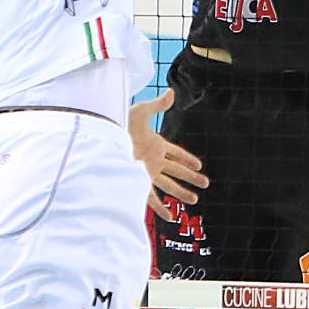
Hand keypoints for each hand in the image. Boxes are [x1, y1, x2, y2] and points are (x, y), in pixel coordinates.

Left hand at [129, 88, 208, 217]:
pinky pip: (152, 199)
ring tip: (194, 200)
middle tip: (206, 183)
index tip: (200, 165)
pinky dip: (161, 208)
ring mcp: (145, 173)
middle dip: (191, 177)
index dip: (187, 159)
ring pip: (168, 185)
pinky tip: (169, 216)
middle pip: (176, 171)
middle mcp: (152, 161)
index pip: (176, 153)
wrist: (103, 139)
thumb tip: (171, 92)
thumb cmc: (119, 123)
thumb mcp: (140, 112)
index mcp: (156, 144)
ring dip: (181, 192)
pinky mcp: (137, 183)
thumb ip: (157, 105)